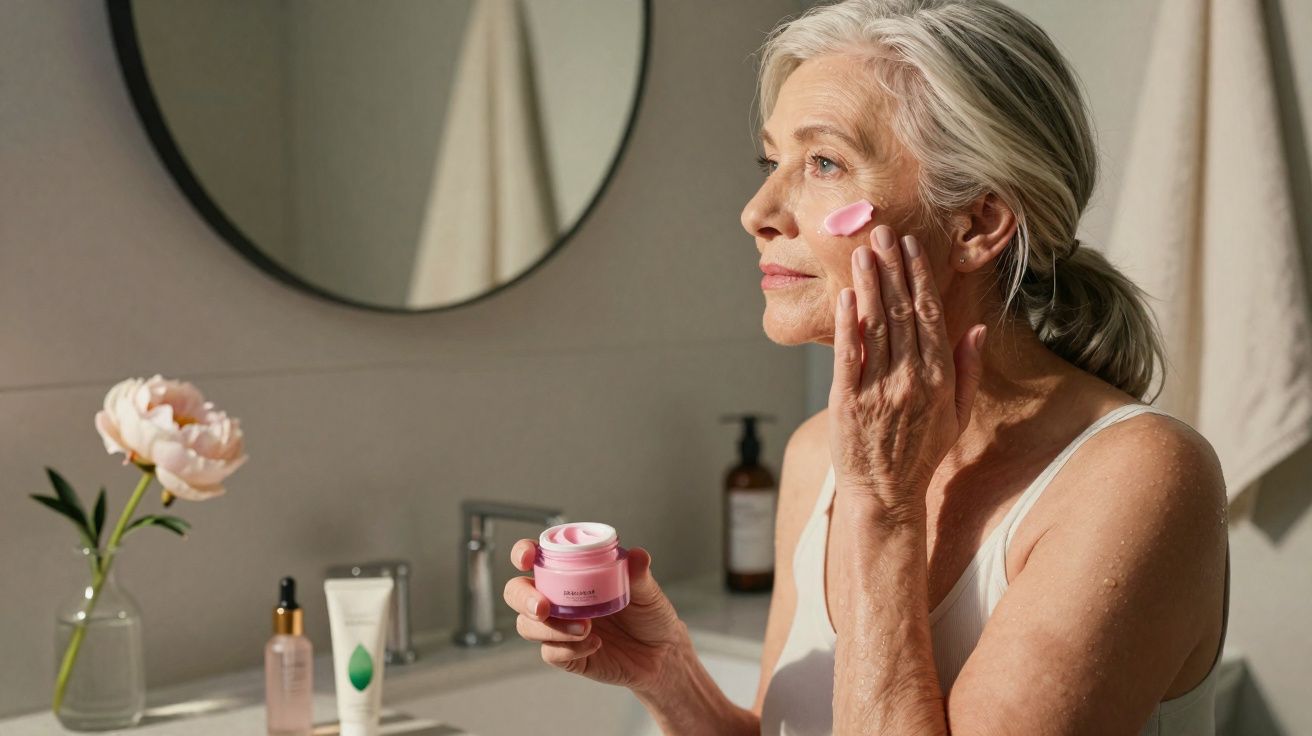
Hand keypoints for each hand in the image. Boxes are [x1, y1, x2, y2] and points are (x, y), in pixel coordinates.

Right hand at [503, 539, 688, 693]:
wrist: (661, 654)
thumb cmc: (650, 615)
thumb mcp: (647, 591)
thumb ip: (639, 574)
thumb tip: (638, 556)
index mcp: (572, 572)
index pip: (537, 556)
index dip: (523, 552)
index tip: (527, 558)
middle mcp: (559, 597)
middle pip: (517, 592)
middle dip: (523, 598)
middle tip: (542, 608)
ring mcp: (559, 626)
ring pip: (527, 625)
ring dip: (550, 629)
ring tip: (586, 628)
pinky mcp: (566, 654)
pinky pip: (550, 652)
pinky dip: (570, 649)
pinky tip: (595, 645)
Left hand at [828, 224, 986, 515]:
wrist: (887, 496)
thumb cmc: (922, 454)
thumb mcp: (958, 414)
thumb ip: (968, 369)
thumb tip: (976, 328)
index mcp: (939, 378)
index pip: (929, 315)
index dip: (919, 277)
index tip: (911, 247)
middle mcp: (911, 379)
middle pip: (901, 312)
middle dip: (892, 268)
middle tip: (881, 233)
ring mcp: (879, 389)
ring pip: (875, 326)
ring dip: (870, 284)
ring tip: (863, 252)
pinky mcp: (848, 401)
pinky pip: (849, 354)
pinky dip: (848, 322)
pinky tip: (846, 295)